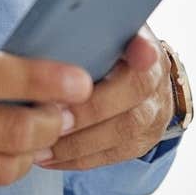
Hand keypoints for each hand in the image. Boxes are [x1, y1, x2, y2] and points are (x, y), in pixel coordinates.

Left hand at [36, 25, 173, 171]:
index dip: (144, 50)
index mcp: (141, 43)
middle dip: (90, 108)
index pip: (147, 43)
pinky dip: (79, 159)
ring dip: (78, 143)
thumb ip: (79, 34)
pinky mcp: (145, 140)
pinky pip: (115, 155)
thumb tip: (41, 38)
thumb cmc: (97, 52)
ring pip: (125, 130)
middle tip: (51, 117)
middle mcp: (156, 77)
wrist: (133, 76)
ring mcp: (155, 112)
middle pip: (134, 92)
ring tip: (40, 147)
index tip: (139, 53)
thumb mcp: (92, 35)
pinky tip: (48, 159)